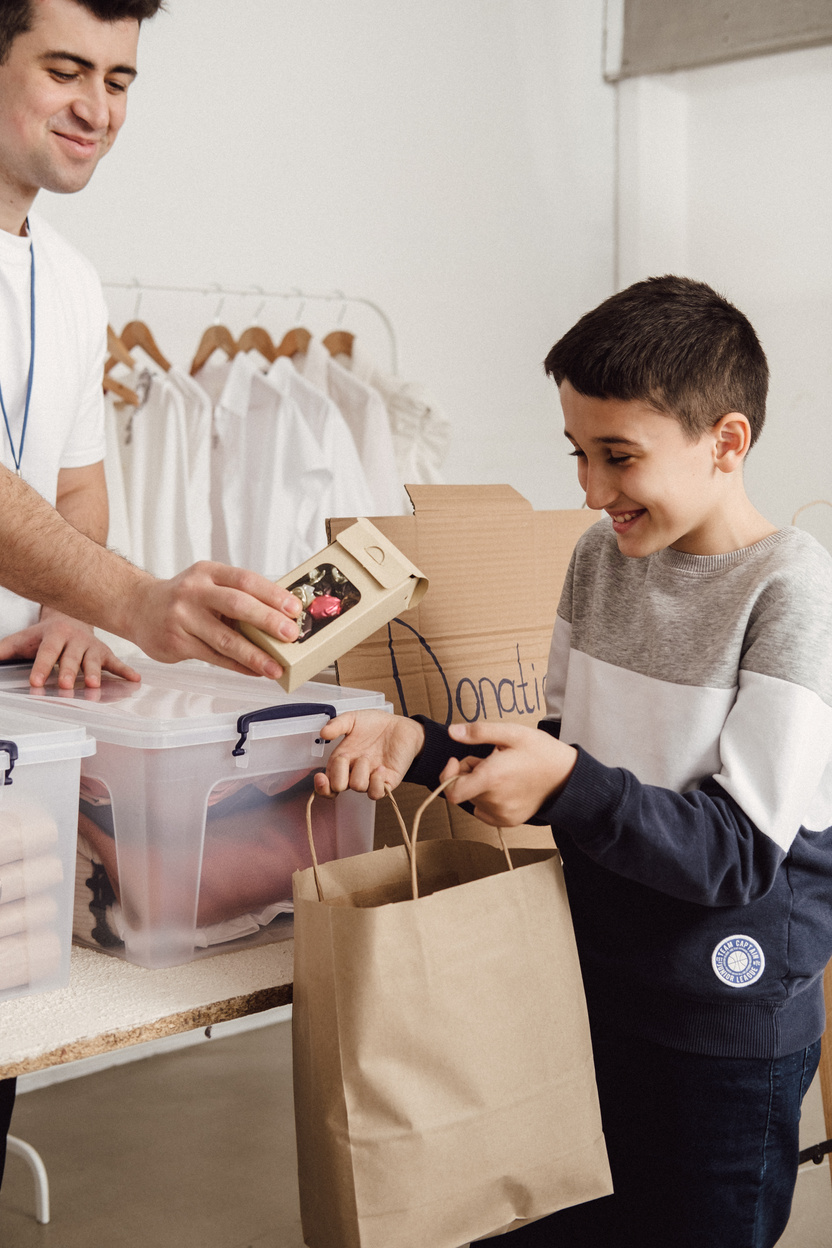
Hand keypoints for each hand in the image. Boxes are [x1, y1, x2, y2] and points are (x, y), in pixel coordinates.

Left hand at [0, 609, 139, 688]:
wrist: (72, 618)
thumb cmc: (46, 635)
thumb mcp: (24, 639)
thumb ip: (5, 649)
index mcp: (54, 634)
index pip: (47, 652)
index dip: (41, 666)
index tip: (36, 681)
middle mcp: (75, 639)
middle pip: (71, 658)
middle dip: (68, 671)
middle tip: (66, 685)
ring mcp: (92, 646)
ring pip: (93, 661)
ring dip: (94, 672)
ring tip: (93, 685)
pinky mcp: (105, 653)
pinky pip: (116, 663)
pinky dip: (125, 671)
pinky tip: (134, 679)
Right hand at [126, 562, 301, 678]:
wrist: (138, 607)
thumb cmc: (183, 597)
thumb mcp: (208, 583)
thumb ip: (238, 595)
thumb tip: (280, 616)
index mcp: (208, 572)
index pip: (246, 580)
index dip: (272, 594)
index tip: (294, 609)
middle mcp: (194, 592)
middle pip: (237, 605)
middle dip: (268, 621)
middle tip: (290, 635)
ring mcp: (183, 618)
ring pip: (226, 639)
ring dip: (255, 655)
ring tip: (276, 667)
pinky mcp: (176, 642)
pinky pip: (214, 657)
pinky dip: (238, 665)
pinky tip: (254, 670)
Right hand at [314, 710, 424, 799]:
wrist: (400, 726)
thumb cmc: (376, 725)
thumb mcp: (353, 719)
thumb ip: (337, 724)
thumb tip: (323, 733)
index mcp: (341, 762)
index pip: (327, 785)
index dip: (321, 786)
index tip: (320, 777)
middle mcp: (353, 773)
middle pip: (338, 788)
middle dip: (339, 774)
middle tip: (347, 756)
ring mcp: (370, 779)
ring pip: (358, 787)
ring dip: (360, 770)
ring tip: (368, 755)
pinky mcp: (387, 782)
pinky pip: (376, 793)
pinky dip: (376, 781)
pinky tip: (380, 767)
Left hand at [439, 722, 577, 826]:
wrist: (566, 776)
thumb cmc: (540, 751)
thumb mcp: (512, 733)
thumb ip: (479, 732)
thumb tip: (452, 732)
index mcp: (492, 778)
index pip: (452, 791)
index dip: (448, 775)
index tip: (457, 760)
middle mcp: (495, 801)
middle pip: (463, 790)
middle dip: (469, 773)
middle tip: (490, 759)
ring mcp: (502, 814)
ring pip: (474, 799)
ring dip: (479, 785)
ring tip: (502, 772)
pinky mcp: (509, 821)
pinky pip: (485, 811)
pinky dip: (488, 799)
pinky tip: (505, 787)